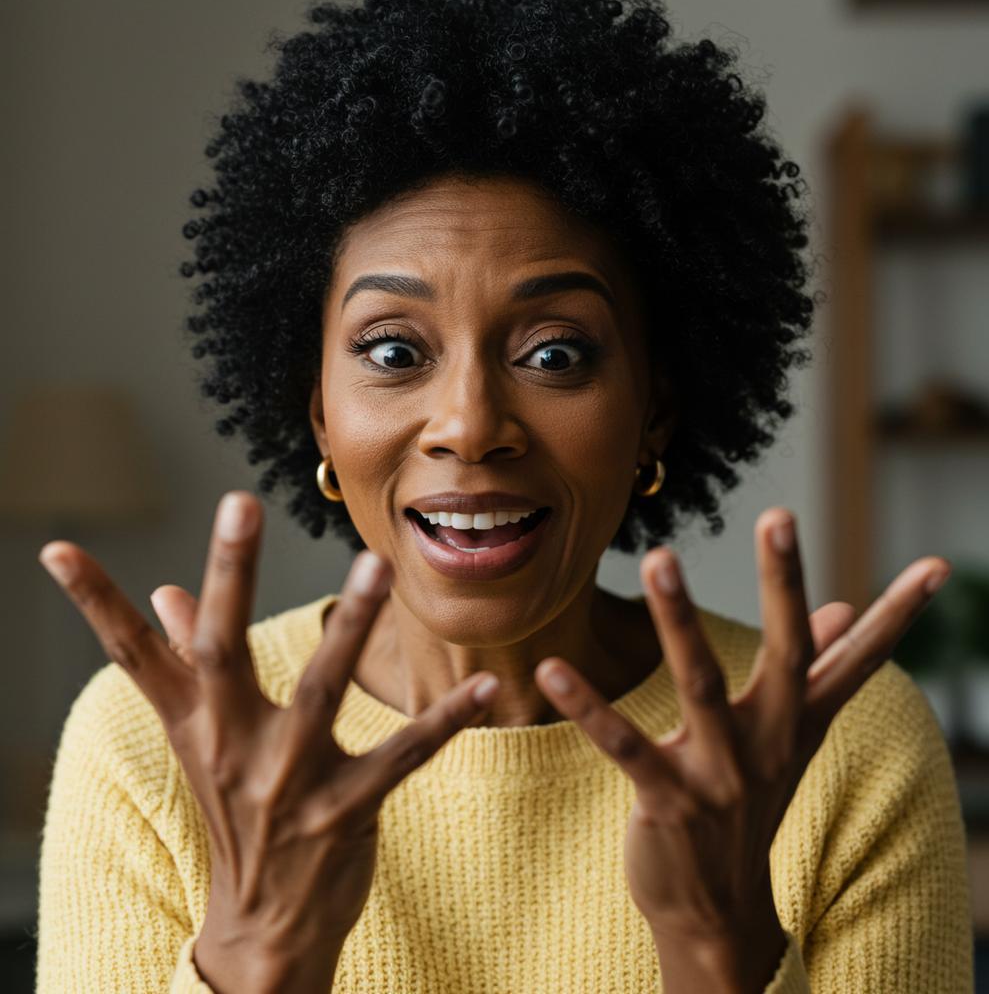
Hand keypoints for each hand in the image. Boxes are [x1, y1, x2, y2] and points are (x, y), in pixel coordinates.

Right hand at [38, 491, 498, 993]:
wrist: (261, 928)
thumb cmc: (235, 813)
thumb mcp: (204, 744)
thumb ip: (187, 664)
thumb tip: (166, 591)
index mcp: (194, 725)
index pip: (131, 655)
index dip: (93, 602)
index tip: (57, 547)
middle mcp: (231, 747)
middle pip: (222, 651)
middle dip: (229, 576)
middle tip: (238, 504)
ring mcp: (287, 782)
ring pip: (320, 690)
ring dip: (349, 625)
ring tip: (375, 566)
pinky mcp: (344, 811)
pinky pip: (402, 757)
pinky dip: (446, 721)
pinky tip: (487, 686)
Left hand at [533, 507, 949, 993]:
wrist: (718, 912)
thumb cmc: (750, 802)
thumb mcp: (786, 739)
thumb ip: (815, 673)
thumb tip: (842, 607)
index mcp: (799, 722)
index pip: (859, 661)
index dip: (900, 616)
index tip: (939, 566)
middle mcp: (770, 743)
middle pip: (787, 654)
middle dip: (784, 585)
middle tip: (780, 515)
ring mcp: (721, 775)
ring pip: (702, 685)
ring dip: (679, 620)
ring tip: (660, 557)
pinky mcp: (669, 801)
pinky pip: (624, 745)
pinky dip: (588, 706)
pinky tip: (551, 666)